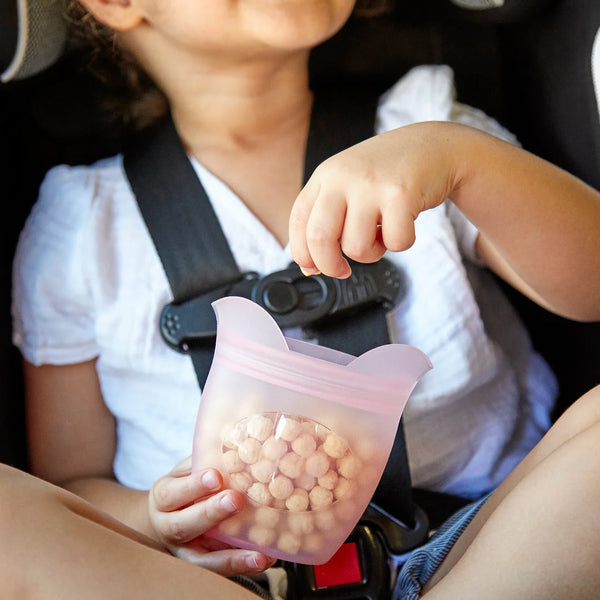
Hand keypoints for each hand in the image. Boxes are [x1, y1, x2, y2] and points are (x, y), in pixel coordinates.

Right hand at [149, 457, 275, 576]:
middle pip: (184, 525)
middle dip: (210, 513)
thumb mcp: (187, 469)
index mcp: (164, 498)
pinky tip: (264, 559)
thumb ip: (204, 459)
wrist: (164, 519)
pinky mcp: (200, 565)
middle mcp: (168, 527)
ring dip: (231, 556)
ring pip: (201, 560)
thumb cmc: (185, 486)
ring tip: (258, 554)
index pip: (173, 493)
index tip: (216, 475)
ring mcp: (184, 551)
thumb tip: (238, 438)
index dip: (194, 485)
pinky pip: (219, 570)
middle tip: (235, 499)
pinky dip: (241, 567)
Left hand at [289, 122, 458, 277]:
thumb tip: (309, 267)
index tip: (314, 268)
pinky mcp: (401, 194)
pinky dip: (402, 243)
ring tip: (382, 233)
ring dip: (372, 254)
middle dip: (329, 266)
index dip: (303, 253)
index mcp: (325, 175)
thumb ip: (327, 220)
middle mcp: (343, 177)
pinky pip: (394, 243)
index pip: (299, 221)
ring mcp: (371, 184)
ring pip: (356, 247)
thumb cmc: (389, 175)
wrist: (436, 146)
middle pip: (319, 238)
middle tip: (343, 271)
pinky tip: (404, 223)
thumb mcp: (348, 185)